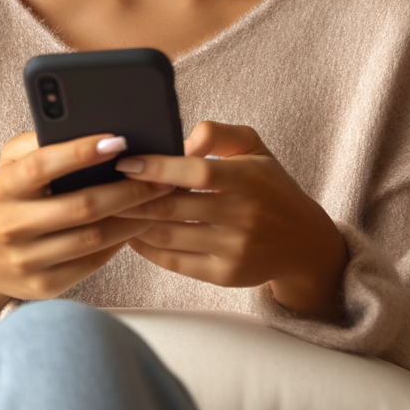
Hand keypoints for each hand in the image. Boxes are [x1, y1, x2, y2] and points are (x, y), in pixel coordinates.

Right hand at [0, 132, 173, 332]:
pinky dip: (120, 242)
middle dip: (128, 189)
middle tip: (161, 176)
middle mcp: (13, 225)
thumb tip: (88, 127)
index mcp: (6, 186)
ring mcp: (28, 260)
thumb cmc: (8, 199)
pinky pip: (93, 262)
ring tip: (158, 199)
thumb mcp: (10, 164)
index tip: (119, 140)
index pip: (43, 165)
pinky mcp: (44, 286)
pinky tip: (137, 224)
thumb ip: (40, 141)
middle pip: (82, 207)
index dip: (81, 152)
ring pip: (94, 238)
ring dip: (133, 218)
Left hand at [115, 122, 347, 322]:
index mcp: (249, 178)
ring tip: (110, 207)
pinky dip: (146, 247)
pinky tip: (130, 233)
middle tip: (105, 185)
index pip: (196, 172)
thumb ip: (218, 133)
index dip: (157, 168)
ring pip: (168, 236)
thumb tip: (180, 141)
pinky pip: (174, 262)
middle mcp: (243, 215)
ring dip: (133, 222)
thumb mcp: (254, 147)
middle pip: (173, 207)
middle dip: (133, 197)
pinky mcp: (225, 275)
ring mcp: (233, 249)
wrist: (304, 242)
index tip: (126, 162)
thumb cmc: (270, 186)